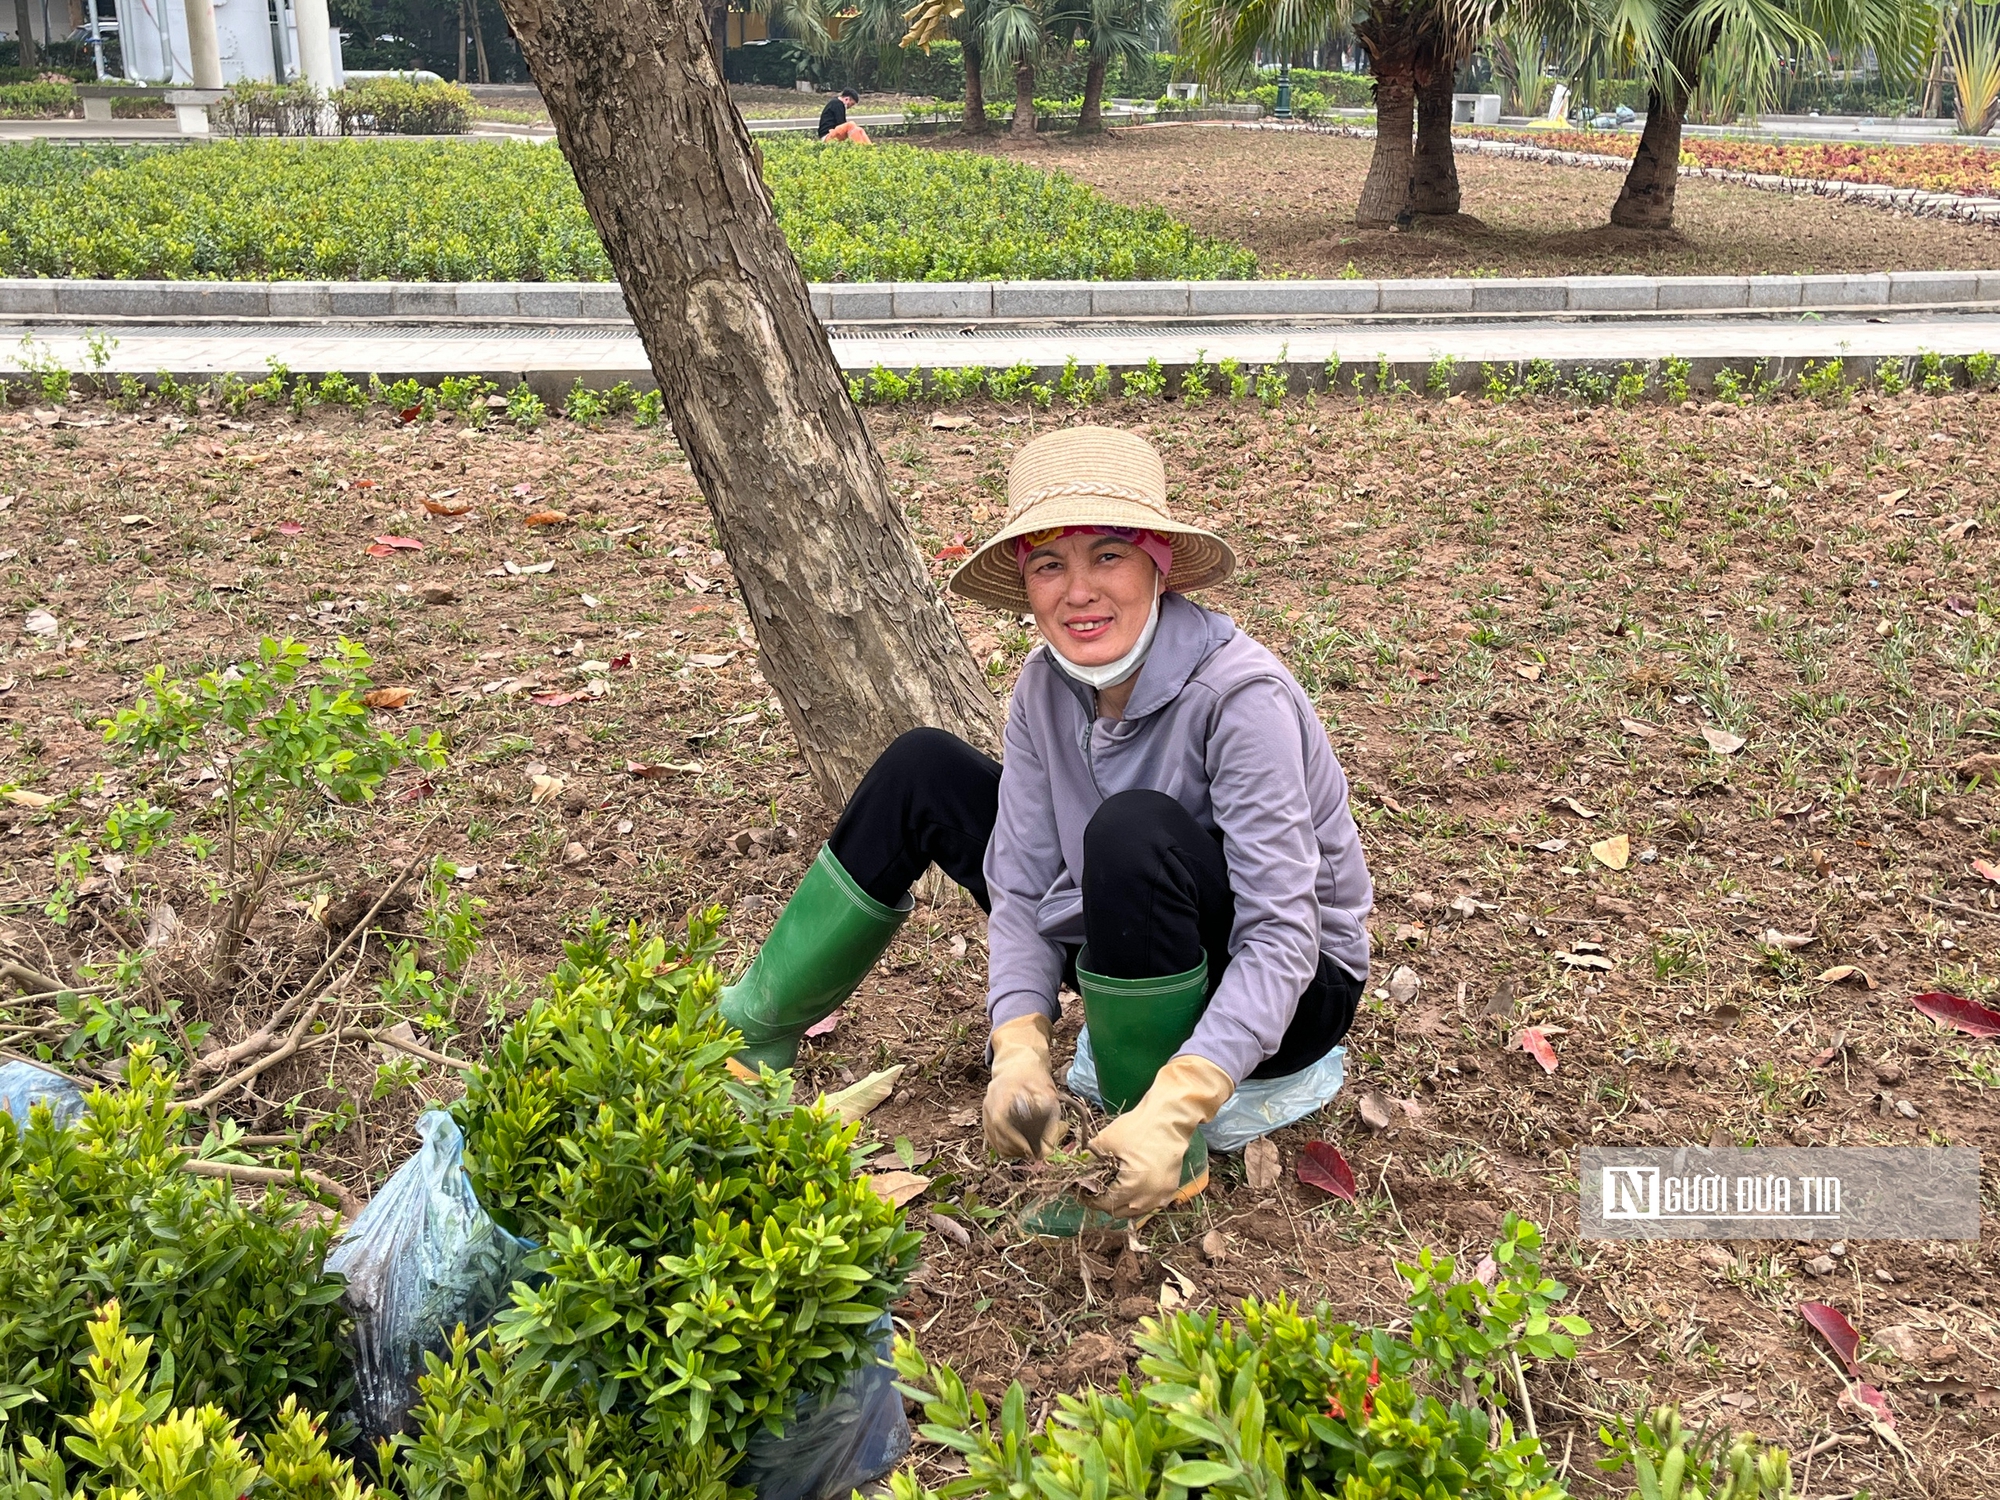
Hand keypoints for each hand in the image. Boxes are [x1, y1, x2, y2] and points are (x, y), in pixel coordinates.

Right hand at [983, 1014, 1064, 1159]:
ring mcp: (985, 1112)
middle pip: (998, 1136)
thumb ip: (1049, 1117)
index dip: (1015, 1140)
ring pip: (995, 1141)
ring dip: (1014, 1150)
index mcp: (1001, 1093)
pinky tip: (1022, 1145)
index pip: (1001, 1122)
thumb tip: (1048, 1148)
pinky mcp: (986, 1119)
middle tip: (1038, 1152)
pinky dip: (1007, 1147)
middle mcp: (989, 1103)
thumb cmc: (1034, 1077)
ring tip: (1032, 1148)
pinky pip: (994, 1140)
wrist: (1017, 1064)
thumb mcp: (1048, 1093)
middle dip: (1018, 1149)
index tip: (1031, 1150)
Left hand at [1086, 1054, 1232, 1219]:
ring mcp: (1163, 1197)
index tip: (1081, 1189)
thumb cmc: (1138, 1128)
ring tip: (1112, 1186)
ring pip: (1135, 1211)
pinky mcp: (1170, 1190)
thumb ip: (1088, 1159)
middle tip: (1094, 1187)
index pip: (1105, 1205)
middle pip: (1120, 1212)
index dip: (1090, 1199)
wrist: (1170, 1118)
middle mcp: (1149, 1200)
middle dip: (1104, 1202)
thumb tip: (1074, 1167)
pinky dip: (1137, 1199)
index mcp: (1133, 1189)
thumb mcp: (1106, 1141)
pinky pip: (1149, 1203)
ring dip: (1122, 1203)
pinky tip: (1130, 1186)